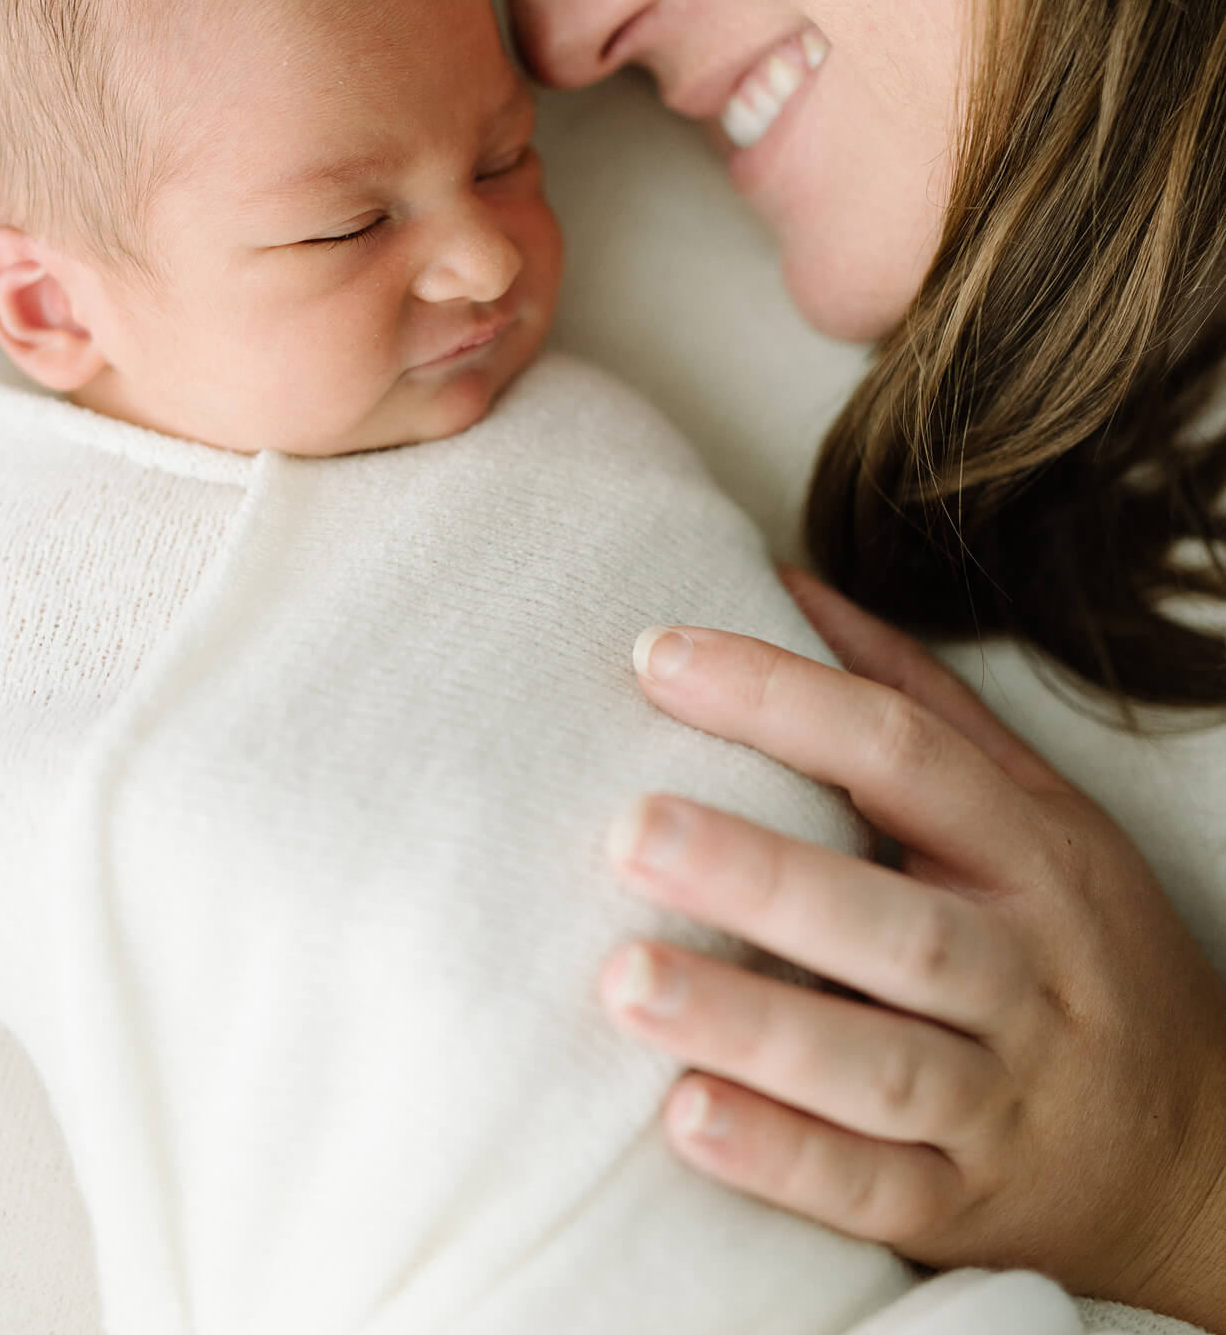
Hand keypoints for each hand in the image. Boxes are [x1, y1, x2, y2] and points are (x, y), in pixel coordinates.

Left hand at [598, 571, 1225, 1328]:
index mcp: (1034, 858)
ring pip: (878, 1068)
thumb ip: (918, 703)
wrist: (1203, 1163)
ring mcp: (1004, 1103)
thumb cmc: (1082, 950)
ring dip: (751, 1026)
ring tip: (625, 978)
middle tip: (630, 827)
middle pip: (893, 925)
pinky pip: (875, 1192)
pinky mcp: (970, 1211)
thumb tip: (784, 582)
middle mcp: (1026, 977)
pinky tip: (683, 1116)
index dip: (781, 700)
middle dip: (759, 875)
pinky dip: (782, 1161)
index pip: (904, 757)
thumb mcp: (1040, 813)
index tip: (656, 655)